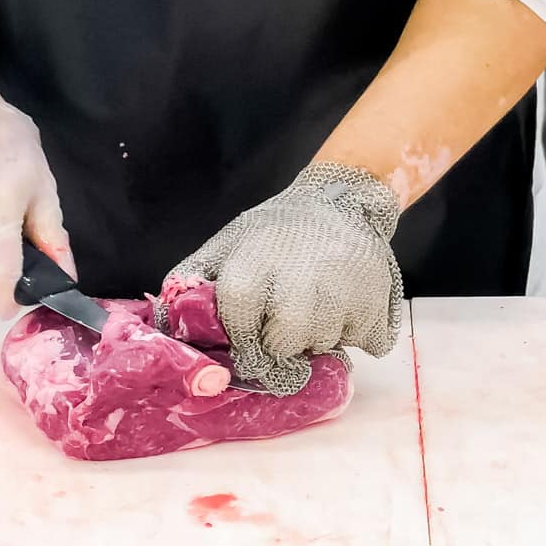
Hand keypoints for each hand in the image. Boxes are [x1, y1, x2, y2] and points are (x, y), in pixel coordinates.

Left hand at [162, 163, 403, 394]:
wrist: (339, 200)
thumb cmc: (274, 232)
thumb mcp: (227, 246)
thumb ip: (195, 281)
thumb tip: (166, 322)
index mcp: (253, 269)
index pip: (239, 326)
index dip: (242, 337)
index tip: (249, 334)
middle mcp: (300, 283)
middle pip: (283, 345)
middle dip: (281, 339)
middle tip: (284, 316)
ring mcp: (344, 296)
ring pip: (324, 345)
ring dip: (318, 334)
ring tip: (315, 300)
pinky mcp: (379, 304)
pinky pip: (362, 342)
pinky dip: (354, 329)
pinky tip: (345, 300)